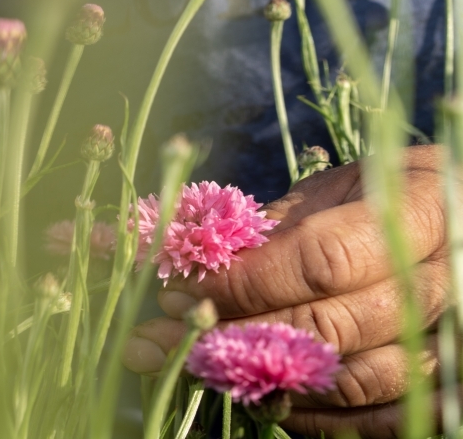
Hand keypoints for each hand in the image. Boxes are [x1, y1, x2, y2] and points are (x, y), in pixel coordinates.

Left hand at [123, 145, 449, 437]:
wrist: (459, 230)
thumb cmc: (390, 198)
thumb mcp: (340, 188)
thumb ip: (277, 225)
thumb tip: (187, 253)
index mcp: (424, 212)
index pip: (322, 261)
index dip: (244, 281)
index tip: (183, 286)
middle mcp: (447, 284)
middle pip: (329, 328)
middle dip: (235, 333)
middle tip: (171, 330)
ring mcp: (452, 345)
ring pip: (349, 383)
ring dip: (262, 379)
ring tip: (200, 363)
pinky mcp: (449, 391)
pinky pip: (375, 421)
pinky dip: (312, 415)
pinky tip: (260, 393)